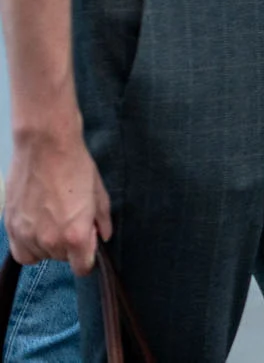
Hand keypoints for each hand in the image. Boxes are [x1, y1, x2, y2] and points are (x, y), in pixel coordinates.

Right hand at [6, 126, 110, 274]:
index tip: (89, 245)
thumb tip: (103, 236)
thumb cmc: (75, 166)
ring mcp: (26, 235)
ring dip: (48, 244)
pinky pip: (20, 251)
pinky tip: (37, 226)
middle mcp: (49, 240)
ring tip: (54, 218)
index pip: (82, 268)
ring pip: (40, 256)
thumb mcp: (98, 193)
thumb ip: (102, 220)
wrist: (44, 146)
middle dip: (70, 244)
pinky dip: (29, 244)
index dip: (88, 258)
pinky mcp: (10, 226)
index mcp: (75, 235)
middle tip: (72, 219)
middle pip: (62, 259)